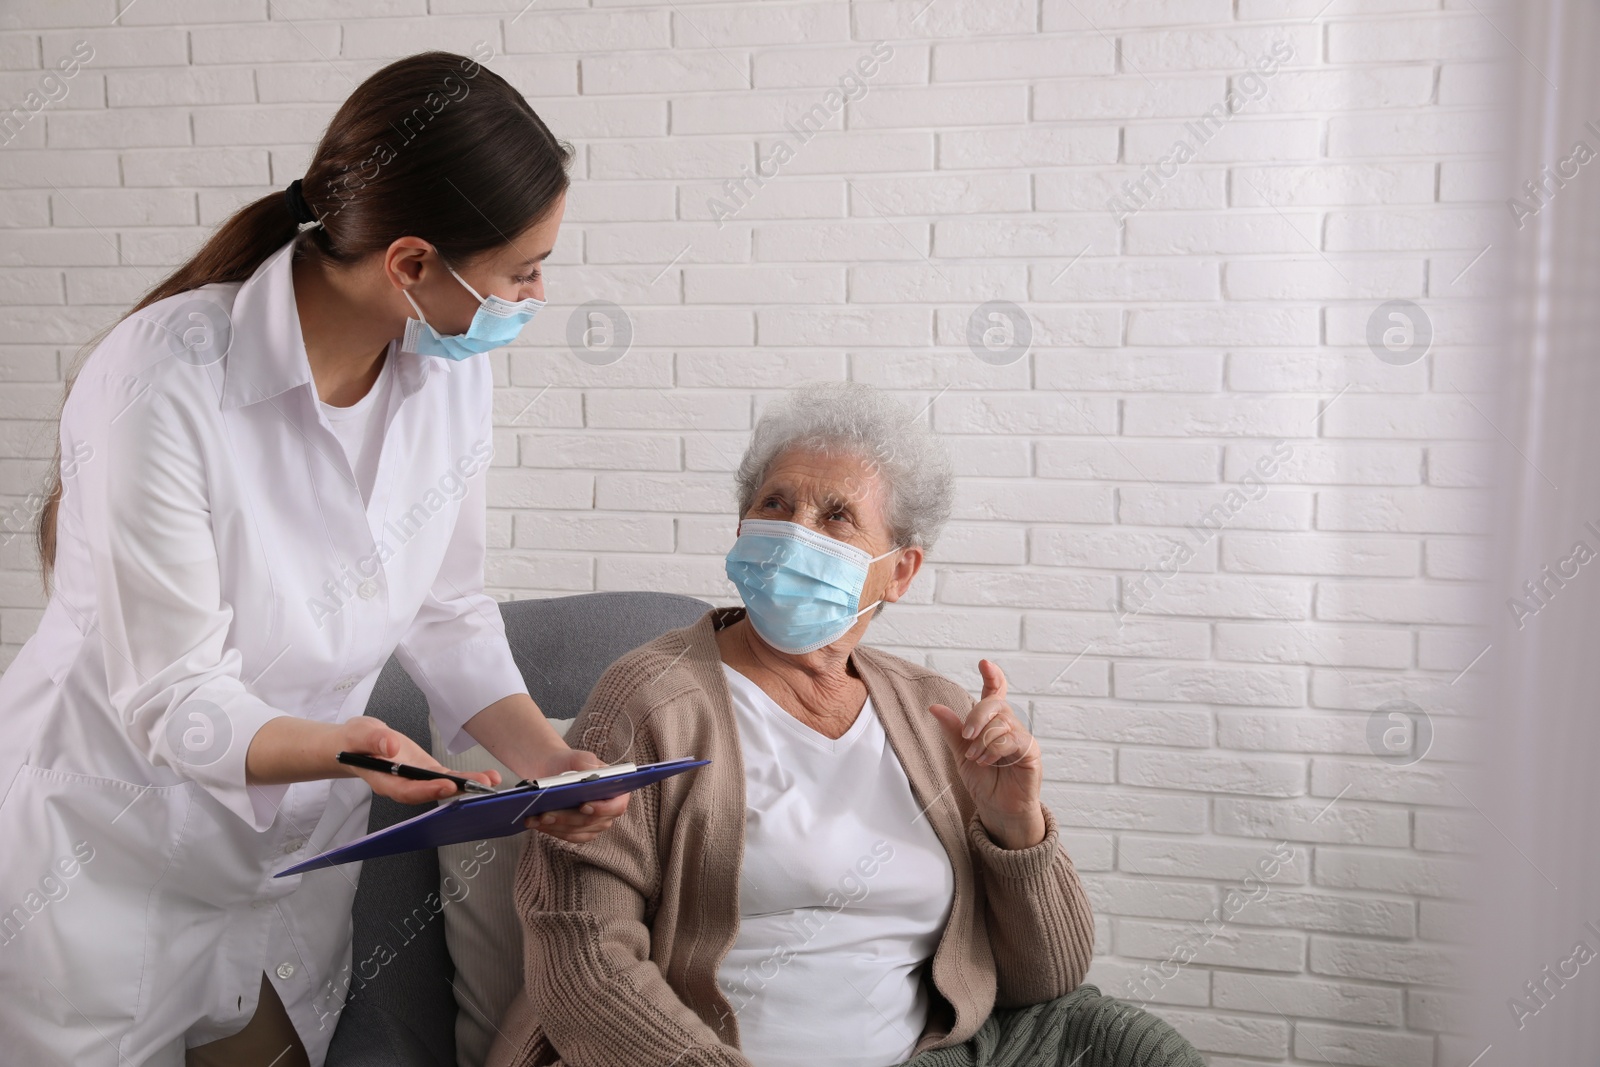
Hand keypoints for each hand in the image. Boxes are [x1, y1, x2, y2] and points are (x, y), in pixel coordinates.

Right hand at [336, 716, 499, 803]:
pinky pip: (446, 777)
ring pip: (442, 786)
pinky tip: (483, 777)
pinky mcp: (425, 771)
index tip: (446, 784)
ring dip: (467, 785)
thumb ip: (374, 741)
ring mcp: (416, 779)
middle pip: (430, 792)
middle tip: (481, 785)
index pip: (407, 790)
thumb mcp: (360, 734)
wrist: (356, 743)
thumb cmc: (354, 742)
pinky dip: (464, 778)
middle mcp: (403, 784)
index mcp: (384, 780)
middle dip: (457, 790)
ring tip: (490, 781)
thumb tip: (391, 747)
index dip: (427, 790)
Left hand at [520, 746, 629, 844]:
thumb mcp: (580, 757)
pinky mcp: (577, 832)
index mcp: (615, 791)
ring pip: (576, 831)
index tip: (583, 805)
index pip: (617, 806)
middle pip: (591, 822)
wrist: (553, 770)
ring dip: (555, 826)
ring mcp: (593, 824)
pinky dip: (550, 830)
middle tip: (547, 813)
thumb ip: (587, 763)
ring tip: (537, 817)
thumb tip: (591, 775)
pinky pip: (566, 836)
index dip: (602, 809)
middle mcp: (608, 811)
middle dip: (567, 818)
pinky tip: (535, 822)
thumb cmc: (570, 763)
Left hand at [927, 660, 1044, 849]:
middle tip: (967, 736)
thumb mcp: (961, 754)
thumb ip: (953, 730)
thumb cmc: (984, 781)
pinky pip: (1012, 739)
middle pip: (995, 704)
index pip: (996, 692)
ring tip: (976, 758)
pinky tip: (988, 761)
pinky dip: (995, 749)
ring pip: (1001, 722)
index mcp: (992, 723)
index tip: (984, 663)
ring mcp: (1022, 737)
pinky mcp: (1030, 752)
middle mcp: (1009, 726)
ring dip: (983, 740)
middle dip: (977, 716)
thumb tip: (935, 708)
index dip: (992, 676)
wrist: (997, 809)